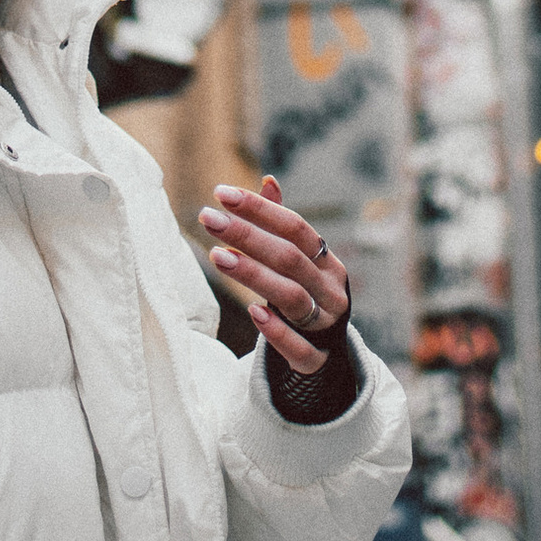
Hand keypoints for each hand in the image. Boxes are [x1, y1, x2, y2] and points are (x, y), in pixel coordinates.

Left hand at [199, 175, 350, 375]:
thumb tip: (268, 181)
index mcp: (328, 262)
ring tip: (218, 256)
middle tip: (209, 218)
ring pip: (292, 297)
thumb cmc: (304, 296)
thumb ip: (281, 227)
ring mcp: (326, 324)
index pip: (296, 228)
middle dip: (248, 235)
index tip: (221, 193)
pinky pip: (300, 347)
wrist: (326, 353)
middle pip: (290, 258)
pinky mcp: (315, 359)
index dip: (260, 209)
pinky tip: (253, 312)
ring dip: (255, 275)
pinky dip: (277, 331)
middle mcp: (331, 290)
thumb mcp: (298, 263)